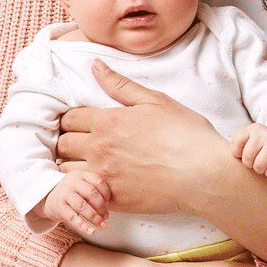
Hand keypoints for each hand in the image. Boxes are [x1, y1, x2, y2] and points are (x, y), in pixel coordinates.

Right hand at [37, 171, 111, 237]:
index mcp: (81, 175)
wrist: (47, 197)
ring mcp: (65, 194)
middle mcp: (72, 182)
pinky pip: (73, 218)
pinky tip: (91, 231)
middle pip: (91, 193)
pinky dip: (84, 226)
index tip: (109, 203)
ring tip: (102, 226)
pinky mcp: (59, 207)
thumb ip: (93, 190)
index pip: (98, 181)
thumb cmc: (71, 193)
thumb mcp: (80, 185)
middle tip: (107, 217)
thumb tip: (109, 207)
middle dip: (102, 207)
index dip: (106, 193)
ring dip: (95, 218)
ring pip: (83, 206)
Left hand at [55, 62, 227, 214]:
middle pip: (63, 143)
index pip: (68, 118)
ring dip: (70, 164)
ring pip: (65, 170)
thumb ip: (120, 85)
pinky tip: (94, 183)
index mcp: (108, 122)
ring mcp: (104, 176)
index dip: (71, 119)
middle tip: (80, 142)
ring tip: (83, 163)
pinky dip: (83, 187)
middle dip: (67, 140)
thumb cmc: (186, 135)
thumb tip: (95, 66)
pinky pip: (82, 193)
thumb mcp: (156, 101)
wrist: (204, 175)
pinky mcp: (112, 200)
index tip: (80, 123)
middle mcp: (99, 149)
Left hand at [231, 124, 266, 177]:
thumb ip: (237, 145)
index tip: (244, 152)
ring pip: (259, 166)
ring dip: (260, 169)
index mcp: (253, 129)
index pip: (236, 144)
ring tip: (264, 163)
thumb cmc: (260, 145)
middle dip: (249, 163)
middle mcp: (264, 134)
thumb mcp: (248, 139)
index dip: (237, 153)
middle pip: (247, 157)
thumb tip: (234, 158)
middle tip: (255, 160)